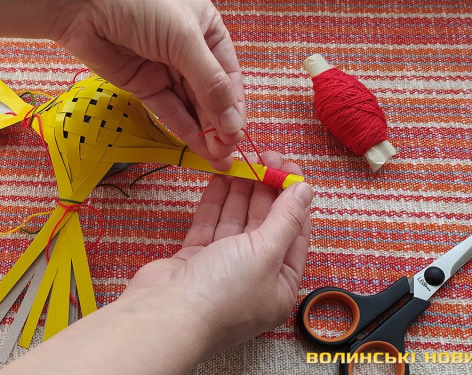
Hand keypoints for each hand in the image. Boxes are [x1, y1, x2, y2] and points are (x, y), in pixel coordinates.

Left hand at [0, 0, 244, 169]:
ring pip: (191, 106)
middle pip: (211, 95)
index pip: (229, 76)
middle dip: (220, 125)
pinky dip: (182, 128)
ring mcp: (166, 69)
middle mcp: (190, 51)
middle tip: (226, 155)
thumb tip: (232, 123)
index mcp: (209, 31)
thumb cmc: (139, 2)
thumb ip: (209, 83)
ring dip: (204, 132)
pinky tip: (196, 147)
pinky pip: (168, 110)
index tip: (237, 136)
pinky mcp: (143, 85)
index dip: (234, 108)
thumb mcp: (184, 38)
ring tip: (216, 159)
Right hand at [2, 152, 311, 373]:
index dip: (293, 197)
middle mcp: (254, 276)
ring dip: (241, 191)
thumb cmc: (224, 291)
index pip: (294, 232)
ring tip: (243, 160)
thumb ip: (285, 218)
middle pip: (264, 224)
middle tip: (263, 156)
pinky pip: (210, 225)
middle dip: (265, 189)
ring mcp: (222, 268)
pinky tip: (221, 177)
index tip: (289, 166)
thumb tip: (305, 190)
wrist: (166, 315)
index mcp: (280, 284)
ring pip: (236, 221)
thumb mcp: (265, 252)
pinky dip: (216, 202)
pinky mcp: (195, 259)